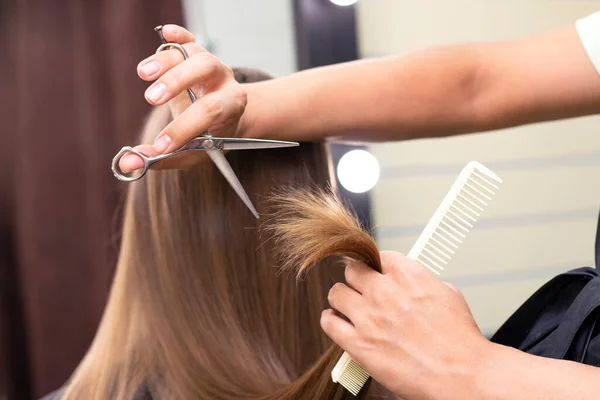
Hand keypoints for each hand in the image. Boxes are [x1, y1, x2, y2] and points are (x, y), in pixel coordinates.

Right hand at [119, 24, 248, 172]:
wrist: (226, 120)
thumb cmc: (207, 139)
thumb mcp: (191, 153)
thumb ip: (162, 158)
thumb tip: (126, 163)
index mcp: (230, 106)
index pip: (211, 111)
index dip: (185, 127)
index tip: (161, 144)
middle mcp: (224, 80)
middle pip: (205, 68)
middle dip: (177, 82)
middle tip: (151, 100)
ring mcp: (210, 63)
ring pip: (192, 52)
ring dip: (166, 61)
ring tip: (143, 74)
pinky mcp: (195, 54)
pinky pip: (189, 38)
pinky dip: (177, 35)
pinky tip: (165, 33)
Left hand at [321, 251, 491, 399]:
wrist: (461, 375)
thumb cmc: (460, 341)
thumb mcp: (449, 295)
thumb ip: (424, 283)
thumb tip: (414, 283)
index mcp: (408, 275)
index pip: (379, 256)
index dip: (378, 266)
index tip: (377, 272)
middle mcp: (384, 291)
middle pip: (353, 270)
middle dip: (357, 278)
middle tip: (361, 288)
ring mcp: (368, 317)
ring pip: (336, 292)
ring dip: (341, 298)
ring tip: (346, 305)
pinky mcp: (359, 344)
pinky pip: (329, 323)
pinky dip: (329, 320)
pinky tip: (334, 320)